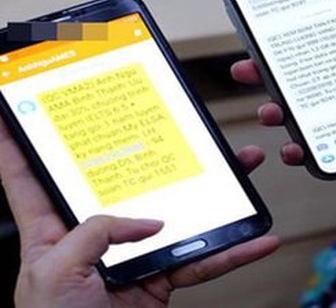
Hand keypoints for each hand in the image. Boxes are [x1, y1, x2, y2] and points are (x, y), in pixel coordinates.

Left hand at [0, 120, 279, 307]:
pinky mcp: (161, 280)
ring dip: (216, 194)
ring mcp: (132, 259)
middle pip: (130, 184)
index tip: (12, 111)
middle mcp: (93, 240)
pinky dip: (233, 253)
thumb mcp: (53, 273)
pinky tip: (256, 240)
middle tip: (176, 123)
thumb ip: (95, 233)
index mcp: (51, 233)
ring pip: (179, 215)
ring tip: (243, 167)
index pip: (29, 181)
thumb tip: (149, 223)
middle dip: (155, 152)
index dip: (16, 145)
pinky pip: (204, 262)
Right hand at [231, 31, 335, 205]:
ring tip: (269, 111)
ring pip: (314, 120)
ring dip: (285, 114)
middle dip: (277, 75)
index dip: (315, 41)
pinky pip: (328, 157)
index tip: (281, 29)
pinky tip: (293, 153)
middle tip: (247, 68)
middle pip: (317, 84)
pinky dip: (307, 155)